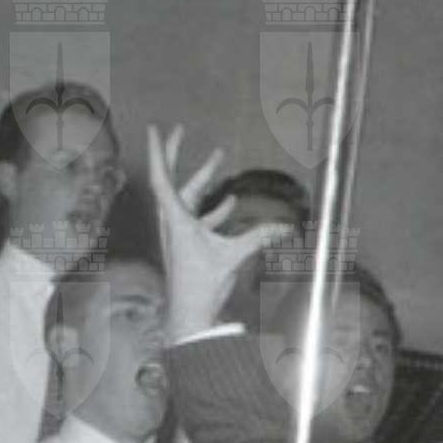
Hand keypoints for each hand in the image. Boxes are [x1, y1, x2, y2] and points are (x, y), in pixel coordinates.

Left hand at [144, 125, 295, 341]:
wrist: (189, 314)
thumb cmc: (203, 284)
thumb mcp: (233, 257)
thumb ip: (259, 238)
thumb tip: (287, 226)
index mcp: (176, 219)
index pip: (162, 178)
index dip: (159, 152)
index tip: (155, 128)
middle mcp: (172, 222)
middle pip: (171, 180)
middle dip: (176, 154)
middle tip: (180, 129)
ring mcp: (177, 233)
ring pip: (188, 197)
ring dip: (203, 178)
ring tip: (219, 155)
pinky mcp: (186, 244)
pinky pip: (198, 217)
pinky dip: (212, 206)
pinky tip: (230, 201)